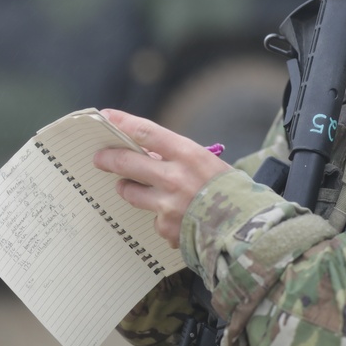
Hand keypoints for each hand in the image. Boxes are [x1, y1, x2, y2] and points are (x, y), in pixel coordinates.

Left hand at [93, 109, 231, 247]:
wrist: (246, 228)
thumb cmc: (229, 190)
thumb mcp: (206, 164)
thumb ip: (176, 158)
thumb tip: (146, 155)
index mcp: (189, 155)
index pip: (146, 132)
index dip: (123, 123)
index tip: (107, 117)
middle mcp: (174, 178)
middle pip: (128, 162)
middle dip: (108, 158)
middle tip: (99, 157)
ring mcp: (167, 205)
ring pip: (131, 192)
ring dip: (127, 187)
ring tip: (129, 186)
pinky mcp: (165, 228)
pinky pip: (152, 217)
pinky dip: (160, 216)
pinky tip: (176, 217)